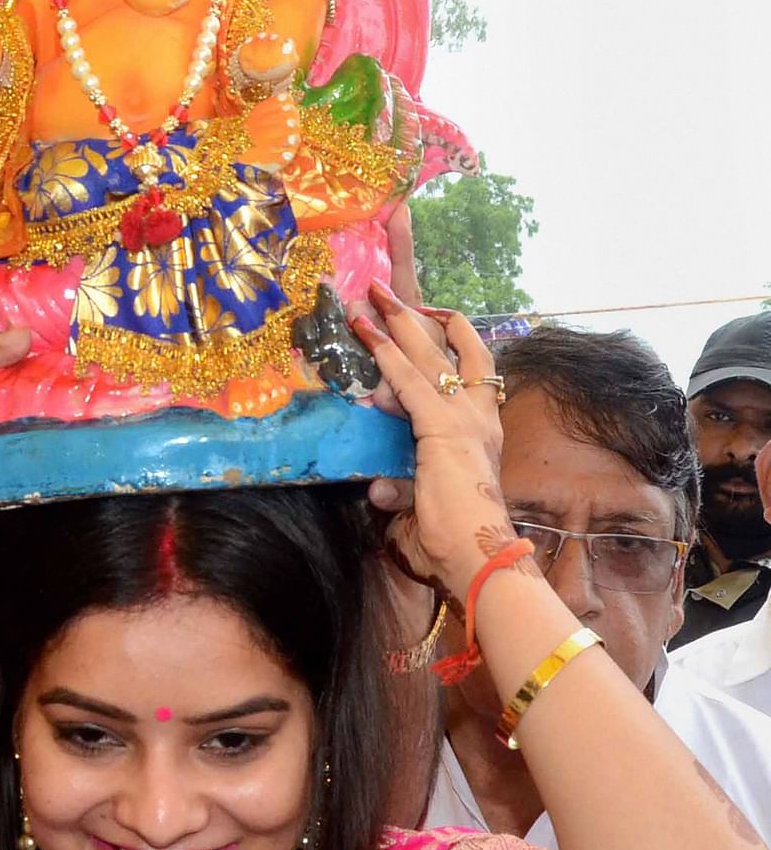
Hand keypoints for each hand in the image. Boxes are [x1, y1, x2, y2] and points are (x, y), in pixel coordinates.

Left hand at [354, 286, 519, 602]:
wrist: (478, 560)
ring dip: (398, 322)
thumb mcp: (423, 505)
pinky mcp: (443, 430)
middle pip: (455, 348)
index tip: (429, 312)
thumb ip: (401, 491)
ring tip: (372, 293)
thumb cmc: (454, 544)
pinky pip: (409, 383)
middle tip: (390, 289)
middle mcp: (480, 417)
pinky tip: (366, 332)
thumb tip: (379, 491)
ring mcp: (465, 420)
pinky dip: (385, 356)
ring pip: (430, 355)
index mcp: (482, 430)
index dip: (452, 336)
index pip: (471, 369)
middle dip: (420, 316)